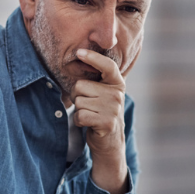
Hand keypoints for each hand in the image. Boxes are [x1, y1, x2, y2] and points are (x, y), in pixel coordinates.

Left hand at [70, 48, 128, 193]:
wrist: (109, 141)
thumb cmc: (100, 112)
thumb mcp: (102, 93)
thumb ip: (95, 80)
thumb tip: (78, 58)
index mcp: (117, 83)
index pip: (107, 66)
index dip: (93, 58)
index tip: (79, 52)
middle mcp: (117, 94)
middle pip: (81, 86)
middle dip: (77, 96)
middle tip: (88, 105)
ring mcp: (114, 108)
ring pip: (79, 102)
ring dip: (79, 110)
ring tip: (90, 115)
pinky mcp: (107, 122)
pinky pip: (80, 116)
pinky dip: (79, 121)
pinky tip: (89, 123)